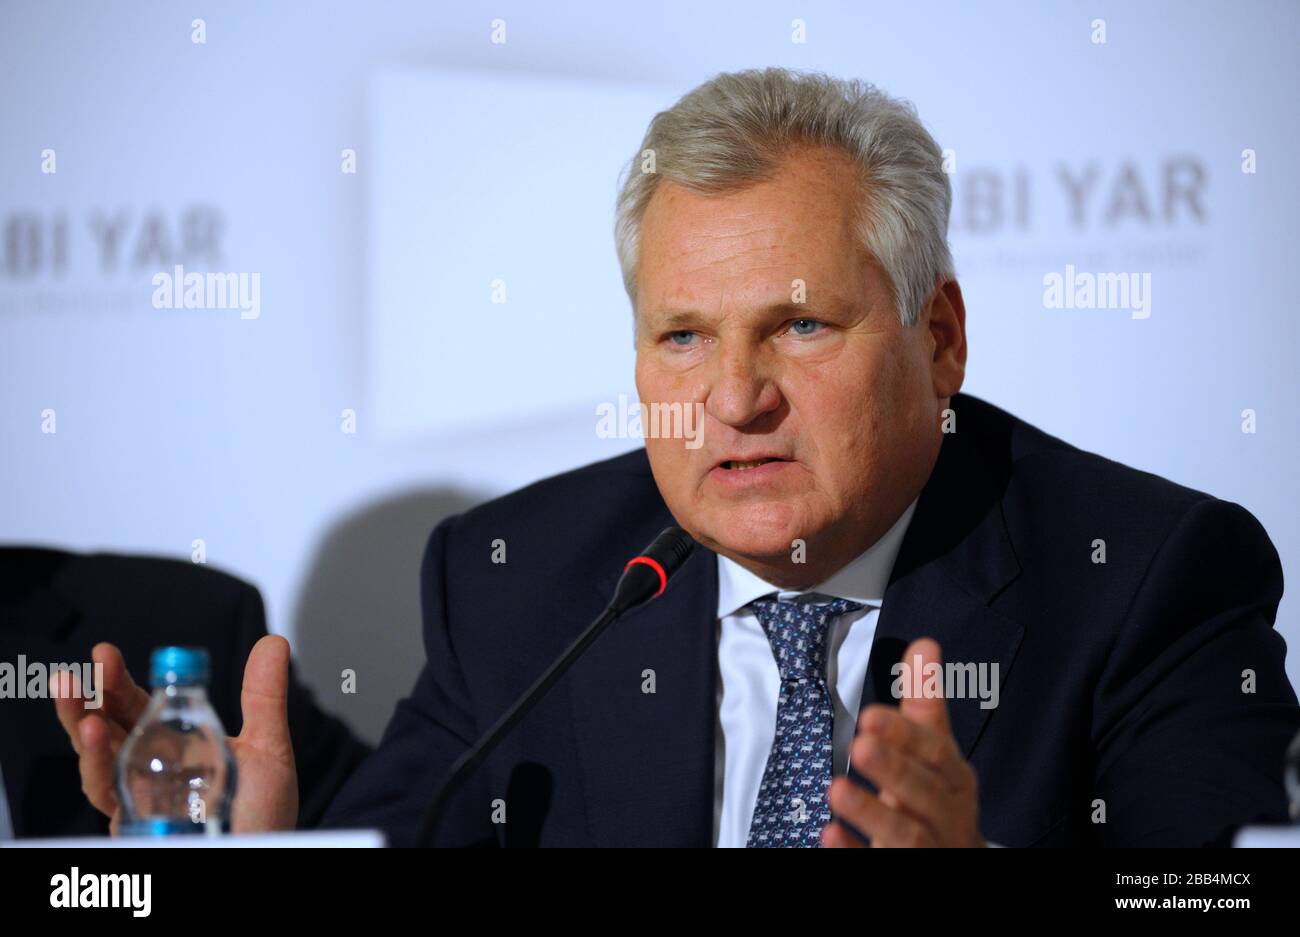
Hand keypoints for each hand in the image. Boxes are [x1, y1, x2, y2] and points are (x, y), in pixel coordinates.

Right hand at [53, 635, 299, 834]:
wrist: (264, 854)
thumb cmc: (263, 815)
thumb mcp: (267, 749)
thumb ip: (263, 698)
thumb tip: (273, 642)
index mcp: (174, 748)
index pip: (134, 709)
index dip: (116, 684)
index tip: (104, 654)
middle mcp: (149, 773)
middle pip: (105, 732)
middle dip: (88, 702)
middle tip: (80, 673)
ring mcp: (140, 802)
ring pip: (97, 766)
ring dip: (85, 737)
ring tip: (83, 709)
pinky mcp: (137, 829)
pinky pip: (111, 799)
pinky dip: (100, 770)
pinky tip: (96, 742)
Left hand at [822, 637, 984, 846]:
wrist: (956, 863)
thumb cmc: (940, 801)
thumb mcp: (934, 754)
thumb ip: (925, 705)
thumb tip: (923, 644)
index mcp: (955, 780)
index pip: (936, 754)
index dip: (906, 736)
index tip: (871, 715)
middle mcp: (947, 816)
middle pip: (925, 794)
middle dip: (895, 770)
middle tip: (859, 745)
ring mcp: (929, 849)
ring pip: (907, 835)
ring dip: (872, 812)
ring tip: (836, 789)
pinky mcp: (902, 870)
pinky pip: (878, 864)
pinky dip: (855, 852)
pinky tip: (829, 835)